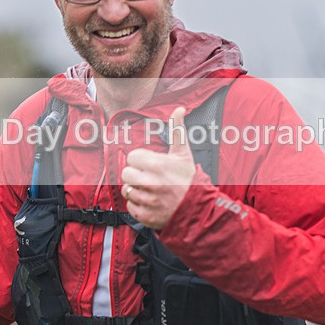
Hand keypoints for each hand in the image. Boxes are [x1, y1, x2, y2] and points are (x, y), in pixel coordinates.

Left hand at [121, 107, 194, 229]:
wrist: (199, 208)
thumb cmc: (189, 179)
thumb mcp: (184, 153)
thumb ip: (177, 130)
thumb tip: (179, 108)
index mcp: (158, 164)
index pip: (131, 157)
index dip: (139, 160)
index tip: (148, 164)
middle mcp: (151, 182)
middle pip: (126, 174)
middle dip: (134, 175)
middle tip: (146, 177)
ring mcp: (148, 200)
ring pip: (127, 191)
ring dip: (136, 190)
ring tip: (149, 190)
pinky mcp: (146, 216)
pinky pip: (130, 207)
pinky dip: (138, 205)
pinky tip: (149, 202)